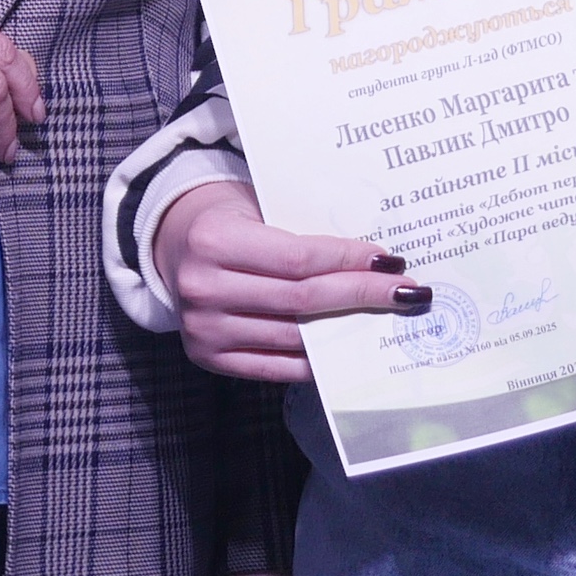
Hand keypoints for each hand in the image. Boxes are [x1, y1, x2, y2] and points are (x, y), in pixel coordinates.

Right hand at [154, 178, 412, 385]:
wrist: (171, 245)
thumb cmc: (227, 221)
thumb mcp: (255, 209)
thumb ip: (301, 236)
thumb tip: (372, 262)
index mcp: (214, 240)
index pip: (299, 258)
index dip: (349, 261)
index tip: (388, 261)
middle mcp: (204, 287)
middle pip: (302, 299)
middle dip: (361, 294)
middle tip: (404, 291)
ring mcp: (203, 328)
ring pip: (294, 336)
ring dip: (345, 329)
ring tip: (382, 318)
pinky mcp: (207, 358)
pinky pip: (275, 367)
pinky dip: (316, 360)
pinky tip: (346, 348)